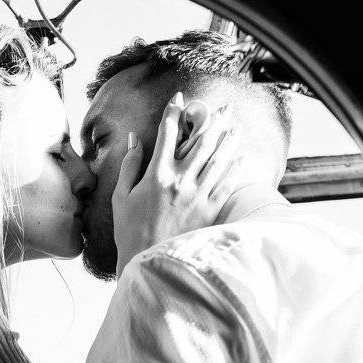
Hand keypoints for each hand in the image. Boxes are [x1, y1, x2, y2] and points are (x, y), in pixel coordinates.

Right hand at [112, 92, 240, 276]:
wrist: (147, 263)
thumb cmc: (130, 231)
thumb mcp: (121, 197)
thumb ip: (130, 165)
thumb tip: (133, 138)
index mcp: (156, 175)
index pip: (167, 133)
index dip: (173, 111)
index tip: (179, 98)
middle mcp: (180, 181)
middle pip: (201, 141)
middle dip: (212, 119)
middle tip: (222, 107)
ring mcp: (197, 195)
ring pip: (218, 159)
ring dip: (228, 139)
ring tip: (235, 125)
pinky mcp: (209, 211)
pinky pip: (227, 184)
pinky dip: (235, 168)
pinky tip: (240, 156)